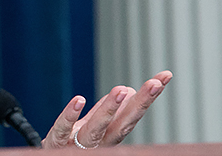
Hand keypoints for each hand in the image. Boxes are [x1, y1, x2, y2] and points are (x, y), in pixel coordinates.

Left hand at [42, 70, 172, 148]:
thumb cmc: (74, 145)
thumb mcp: (93, 126)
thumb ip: (107, 110)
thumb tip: (128, 90)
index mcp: (110, 135)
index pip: (132, 114)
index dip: (148, 97)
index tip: (164, 77)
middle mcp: (99, 142)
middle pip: (122, 123)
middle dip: (140, 103)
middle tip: (155, 84)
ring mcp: (78, 144)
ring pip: (96, 128)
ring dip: (109, 110)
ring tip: (121, 90)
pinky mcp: (57, 142)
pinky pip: (63, 128)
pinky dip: (70, 114)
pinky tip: (79, 100)